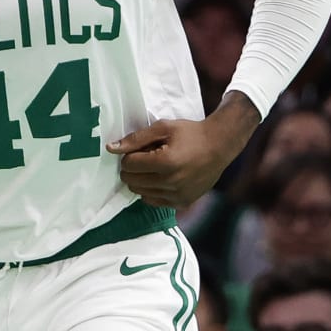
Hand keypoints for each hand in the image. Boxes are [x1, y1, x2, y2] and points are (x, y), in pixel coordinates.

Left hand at [107, 117, 238, 208]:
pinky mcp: (182, 203)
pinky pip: (153, 201)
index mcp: (166, 162)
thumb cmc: (190, 134)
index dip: (131, 155)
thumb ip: (135, 139)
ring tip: (156, 168)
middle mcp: (171, 182)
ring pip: (140, 192)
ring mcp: (177, 195)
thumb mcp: (163, 128)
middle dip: (133, 168)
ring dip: (142, 180)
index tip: (142, 150)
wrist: (220, 145)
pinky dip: (152, 191)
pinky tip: (162, 179)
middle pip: (132, 180)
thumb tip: (110, 148)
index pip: (129, 165)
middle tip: (147, 158)